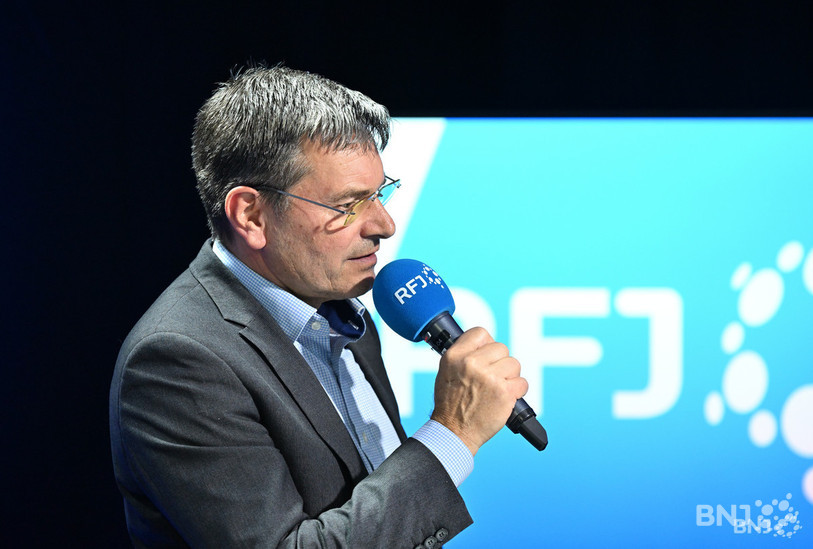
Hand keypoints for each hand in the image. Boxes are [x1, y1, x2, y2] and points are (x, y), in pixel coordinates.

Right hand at [430, 327, 528, 455]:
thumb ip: (464, 355)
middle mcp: (471, 363)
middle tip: (492, 377)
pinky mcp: (504, 392)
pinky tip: (505, 398)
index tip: (487, 354)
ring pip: (514, 364)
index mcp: (455, 356)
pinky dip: (517, 391)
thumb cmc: (450, 404)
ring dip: (510, 377)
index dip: (487, 344)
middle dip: (500, 362)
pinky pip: (522, 383)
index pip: (480, 333)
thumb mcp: (447, 372)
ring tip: (497, 389)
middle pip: (501, 348)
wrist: (454, 431)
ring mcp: (489, 377)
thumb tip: (484, 345)